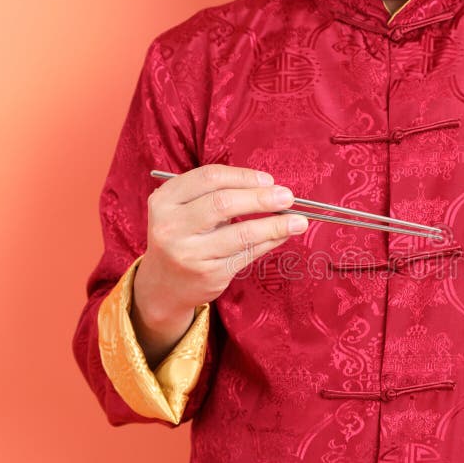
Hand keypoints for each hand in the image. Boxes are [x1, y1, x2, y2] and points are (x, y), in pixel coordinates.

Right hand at [131, 164, 307, 365]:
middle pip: (223, 203)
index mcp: (164, 201)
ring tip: (299, 220)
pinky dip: (270, 242)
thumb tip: (269, 188)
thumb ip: (215, 194)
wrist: (164, 285)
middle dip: (261, 198)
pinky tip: (283, 235)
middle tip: (287, 197)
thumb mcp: (184, 209)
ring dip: (275, 225)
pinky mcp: (209, 274)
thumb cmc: (183, 237)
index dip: (243, 177)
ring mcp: (189, 253)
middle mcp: (172, 226)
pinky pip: (248, 254)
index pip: (208, 178)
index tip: (268, 179)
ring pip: (241, 233)